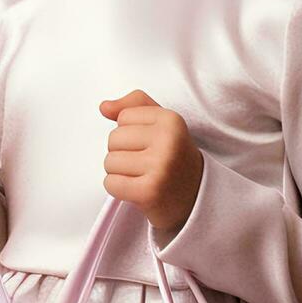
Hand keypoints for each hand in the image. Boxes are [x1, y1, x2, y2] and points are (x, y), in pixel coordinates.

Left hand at [99, 89, 202, 232]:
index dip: (131, 131)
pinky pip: (111, 183)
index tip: (151, 144)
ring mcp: (160, 167)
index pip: (123, 116)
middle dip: (123, 152)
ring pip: (110, 162)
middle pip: (114, 139)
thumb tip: (104, 106)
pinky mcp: (149, 192)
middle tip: (146, 163)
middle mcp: (168, 141)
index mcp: (171, 120)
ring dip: (120, 172)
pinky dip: (118, 188)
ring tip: (143, 176)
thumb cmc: (173, 156)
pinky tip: (137, 189)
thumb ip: (133, 106)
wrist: (197, 196)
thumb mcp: (162, 123)